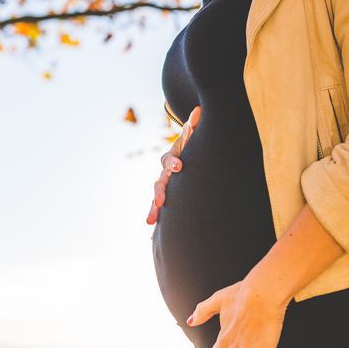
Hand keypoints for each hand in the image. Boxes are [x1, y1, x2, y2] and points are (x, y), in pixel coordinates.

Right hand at [146, 105, 201, 224]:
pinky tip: (152, 238)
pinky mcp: (167, 199)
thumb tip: (199, 109)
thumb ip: (194, 127)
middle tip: (160, 202)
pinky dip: (158, 221)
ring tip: (150, 221)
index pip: (170, 160)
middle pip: (159, 183)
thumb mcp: (194, 137)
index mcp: (172, 159)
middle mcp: (165, 174)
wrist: (185, 158)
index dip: (174, 163)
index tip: (180, 167)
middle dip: (159, 193)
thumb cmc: (192, 148)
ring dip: (153, 210)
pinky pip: (161, 210)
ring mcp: (164, 187)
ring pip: (157, 199)